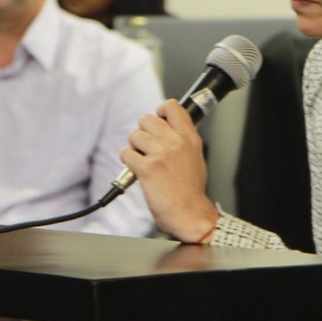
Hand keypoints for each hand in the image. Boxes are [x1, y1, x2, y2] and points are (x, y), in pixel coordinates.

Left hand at [120, 100, 218, 242]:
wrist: (190, 214)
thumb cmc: (191, 190)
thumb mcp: (195, 156)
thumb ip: (182, 139)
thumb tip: (168, 128)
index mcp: (189, 137)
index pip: (171, 106)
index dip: (160, 111)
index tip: (158, 119)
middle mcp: (175, 141)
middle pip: (146, 119)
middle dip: (143, 133)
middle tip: (148, 147)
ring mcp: (161, 153)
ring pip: (134, 135)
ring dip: (134, 148)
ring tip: (144, 160)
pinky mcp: (147, 168)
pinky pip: (126, 153)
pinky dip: (128, 162)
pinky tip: (138, 171)